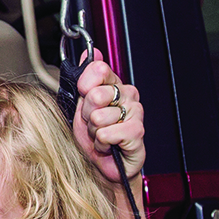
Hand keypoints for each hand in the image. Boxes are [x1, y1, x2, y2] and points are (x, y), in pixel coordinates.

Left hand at [73, 60, 144, 183]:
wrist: (104, 166)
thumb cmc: (95, 137)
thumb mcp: (82, 105)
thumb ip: (85, 78)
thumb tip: (91, 52)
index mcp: (115, 85)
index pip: (98, 70)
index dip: (85, 87)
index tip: (85, 99)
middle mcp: (128, 95)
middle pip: (95, 95)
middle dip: (87, 114)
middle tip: (94, 123)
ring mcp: (135, 112)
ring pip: (99, 117)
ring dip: (94, 132)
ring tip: (101, 136)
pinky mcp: (137, 132)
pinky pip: (106, 133)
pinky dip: (101, 143)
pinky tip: (108, 145)